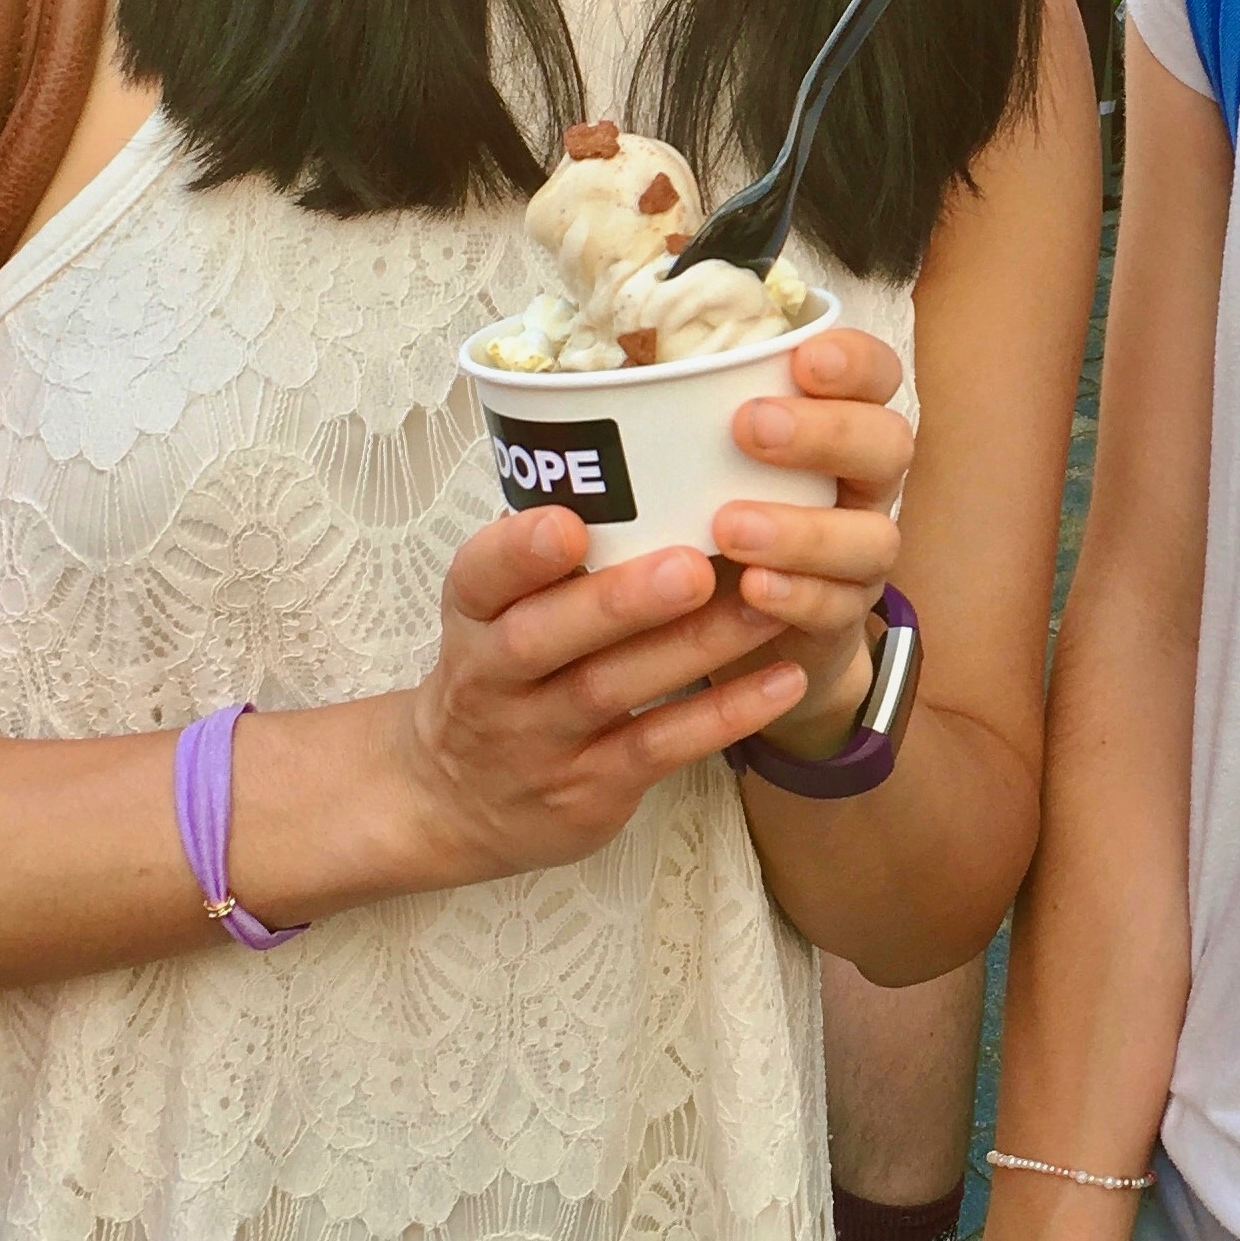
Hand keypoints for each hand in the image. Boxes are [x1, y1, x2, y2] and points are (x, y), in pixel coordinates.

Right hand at [391, 508, 814, 885]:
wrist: (458, 800)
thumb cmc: (504, 667)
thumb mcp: (496, 606)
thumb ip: (549, 544)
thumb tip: (648, 440)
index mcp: (473, 612)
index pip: (478, 576)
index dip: (517, 551)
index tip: (566, 521)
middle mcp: (493, 677)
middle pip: (542, 638)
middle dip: (617, 601)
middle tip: (692, 566)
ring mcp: (540, 738)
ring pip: (613, 690)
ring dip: (694, 647)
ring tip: (766, 604)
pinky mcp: (590, 789)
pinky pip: (660, 749)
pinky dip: (723, 717)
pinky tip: (782, 679)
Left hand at [710, 326, 913, 761]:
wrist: (733, 622)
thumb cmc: (707, 508)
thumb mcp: (696, 454)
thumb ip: (677, 416)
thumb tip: (597, 375)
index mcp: (839, 422)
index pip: (876, 374)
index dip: (855, 361)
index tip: (805, 358)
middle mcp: (863, 483)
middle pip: (889, 443)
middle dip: (827, 431)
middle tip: (750, 427)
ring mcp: (860, 553)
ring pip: (874, 535)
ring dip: (804, 530)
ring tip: (730, 527)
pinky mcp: (841, 617)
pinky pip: (839, 607)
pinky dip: (797, 595)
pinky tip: (752, 587)